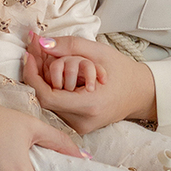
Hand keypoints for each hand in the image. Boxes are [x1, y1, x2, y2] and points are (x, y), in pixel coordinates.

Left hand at [22, 35, 156, 134]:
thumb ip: (69, 46)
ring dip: (45, 81)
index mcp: (89, 105)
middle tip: (36, 51)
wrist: (141, 93)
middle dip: (38, 73)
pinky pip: (56, 107)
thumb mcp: (98, 51)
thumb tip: (41, 43)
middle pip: (44, 99)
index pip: (47, 96)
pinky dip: (53, 89)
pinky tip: (57, 75)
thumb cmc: (123, 71)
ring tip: (49, 60)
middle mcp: (81, 121)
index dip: (32, 75)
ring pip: (48, 103)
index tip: (28, 54)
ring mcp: (79, 127)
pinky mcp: (77, 127)